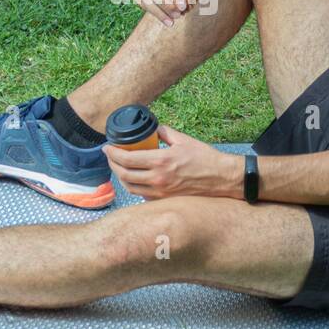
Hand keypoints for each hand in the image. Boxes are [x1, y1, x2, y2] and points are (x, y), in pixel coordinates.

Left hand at [102, 124, 242, 199]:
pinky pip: (143, 195)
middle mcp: (158, 179)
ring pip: (131, 188)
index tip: (107, 147)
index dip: (112, 153)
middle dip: (112, 165)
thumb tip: (152, 129)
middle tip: (110, 156)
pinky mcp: (166, 200)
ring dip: (121, 177)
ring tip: (119, 167)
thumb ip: (164, 133)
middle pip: (124, 175)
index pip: (127, 159)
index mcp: (161, 161)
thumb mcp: (183, 139)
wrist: (221, 178)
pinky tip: (135, 179)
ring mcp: (161, 192)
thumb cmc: (205, 158)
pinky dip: (134, 187)